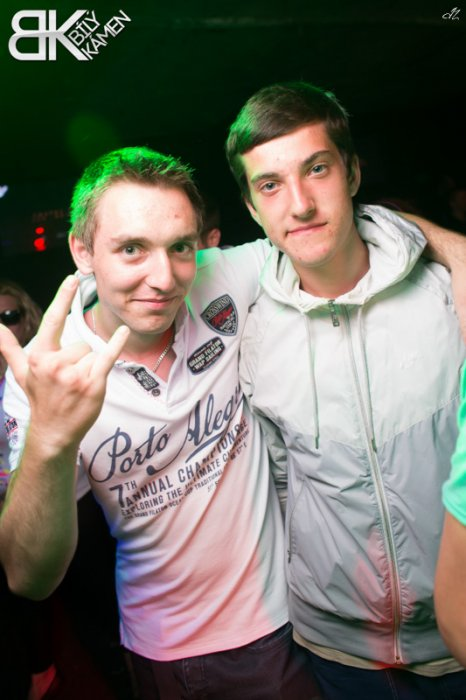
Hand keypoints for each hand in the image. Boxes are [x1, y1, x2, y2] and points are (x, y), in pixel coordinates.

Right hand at [0, 275, 128, 450]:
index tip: (72, 279)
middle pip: (81, 343)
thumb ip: (9, 347)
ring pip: (93, 353)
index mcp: (40, 357)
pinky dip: (117, 344)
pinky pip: (108, 357)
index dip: (63, 297)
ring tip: (78, 385)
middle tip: (69, 379)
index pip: (53, 320)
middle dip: (79, 358)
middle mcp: (56, 364)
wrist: (54, 430)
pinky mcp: (93, 383)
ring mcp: (75, 375)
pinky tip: (123, 332)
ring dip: (90, 366)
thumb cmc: (40, 398)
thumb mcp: (22, 372)